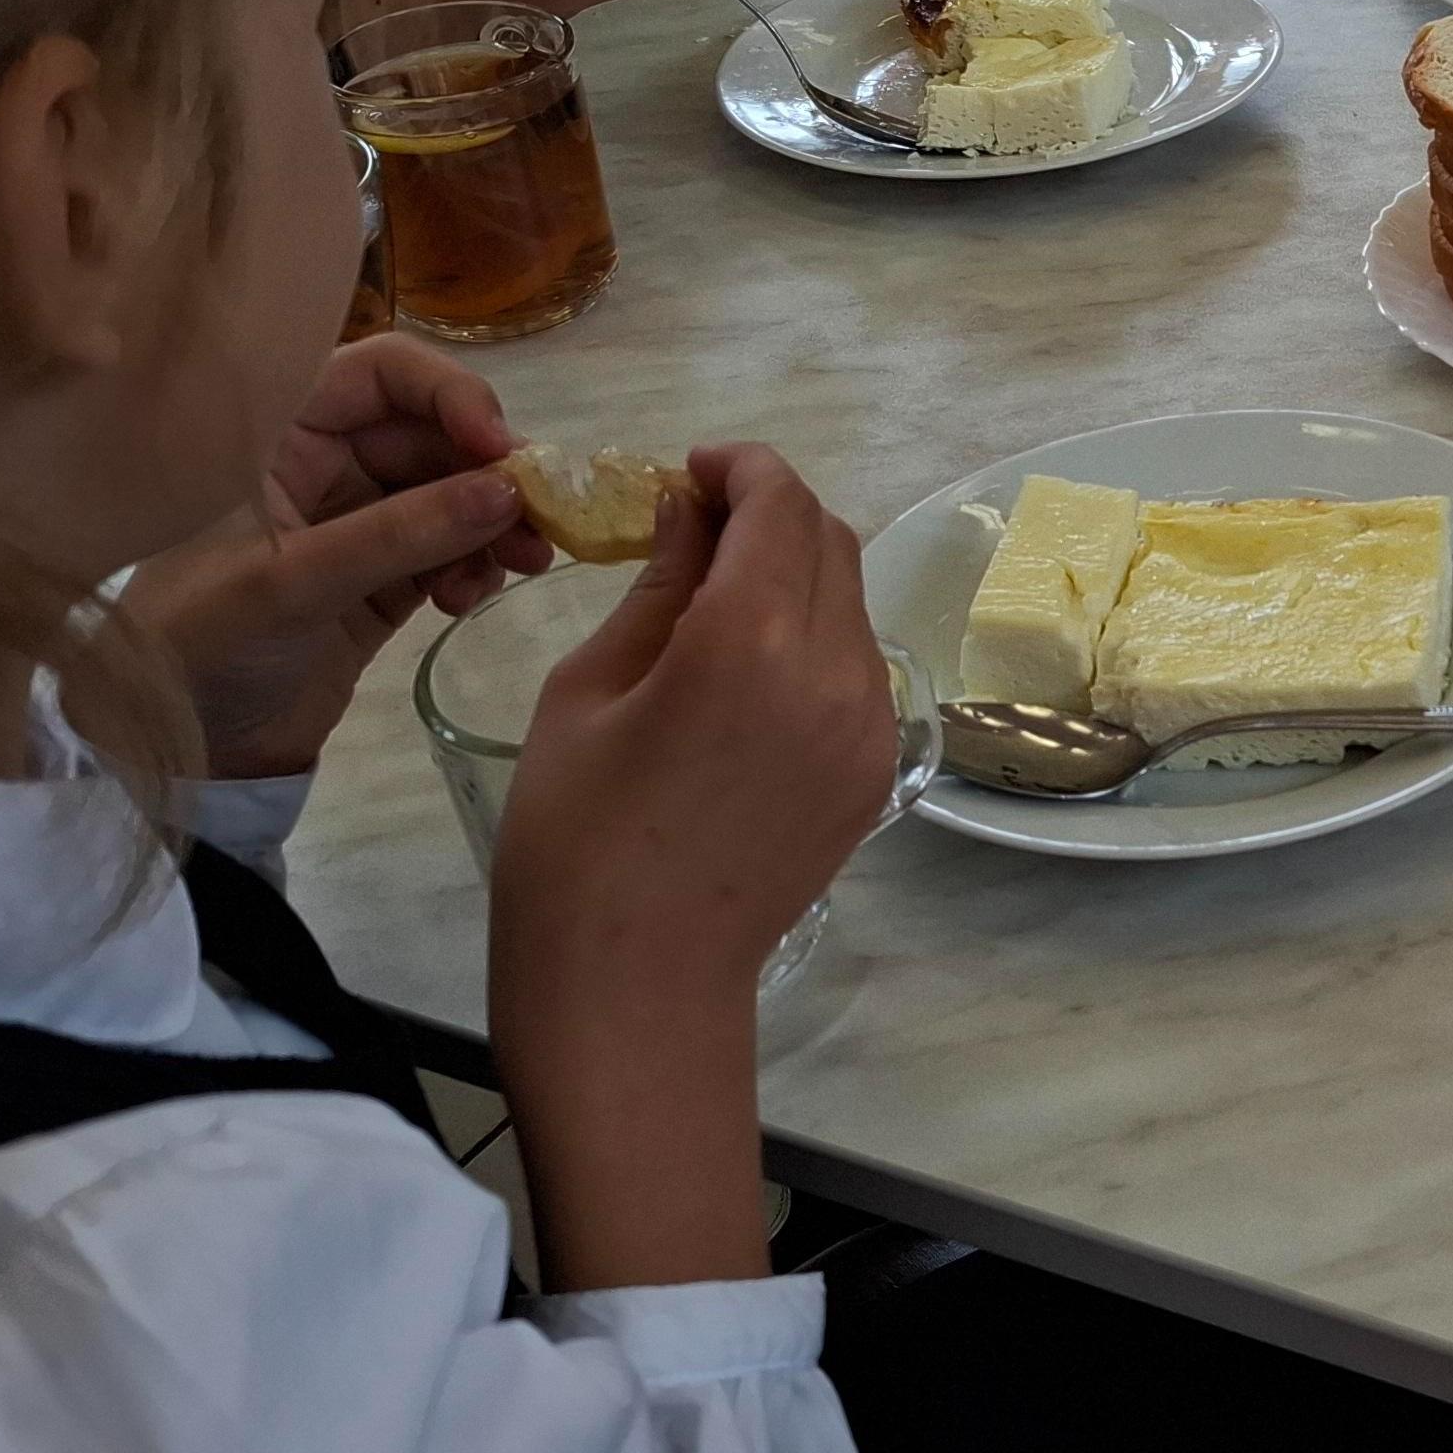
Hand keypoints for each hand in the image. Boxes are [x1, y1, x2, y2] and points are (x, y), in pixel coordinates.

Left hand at [121, 335, 549, 779]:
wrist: (181, 754)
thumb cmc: (201, 648)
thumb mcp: (292, 585)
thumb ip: (401, 533)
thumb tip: (510, 489)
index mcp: (274, 436)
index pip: (381, 373)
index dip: (450, 394)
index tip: (500, 447)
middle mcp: (317, 464)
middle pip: (431, 433)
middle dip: (489, 470)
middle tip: (539, 517)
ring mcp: (353, 522)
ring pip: (451, 492)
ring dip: (494, 521)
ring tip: (523, 564)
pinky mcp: (380, 579)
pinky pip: (449, 548)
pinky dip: (474, 564)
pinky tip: (470, 599)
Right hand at [486, 446, 897, 1289]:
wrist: (638, 983)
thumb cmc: (574, 838)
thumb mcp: (590, 688)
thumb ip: (659, 583)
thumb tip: (689, 506)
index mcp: (750, 640)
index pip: (779, 504)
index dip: (742, 469)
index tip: (694, 470)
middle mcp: (835, 671)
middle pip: (828, 542)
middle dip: (770, 511)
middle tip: (698, 521)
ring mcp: (870, 726)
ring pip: (851, 601)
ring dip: (796, 572)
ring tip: (716, 592)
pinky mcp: (877, 770)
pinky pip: (858, 668)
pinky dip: (815, 635)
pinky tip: (749, 662)